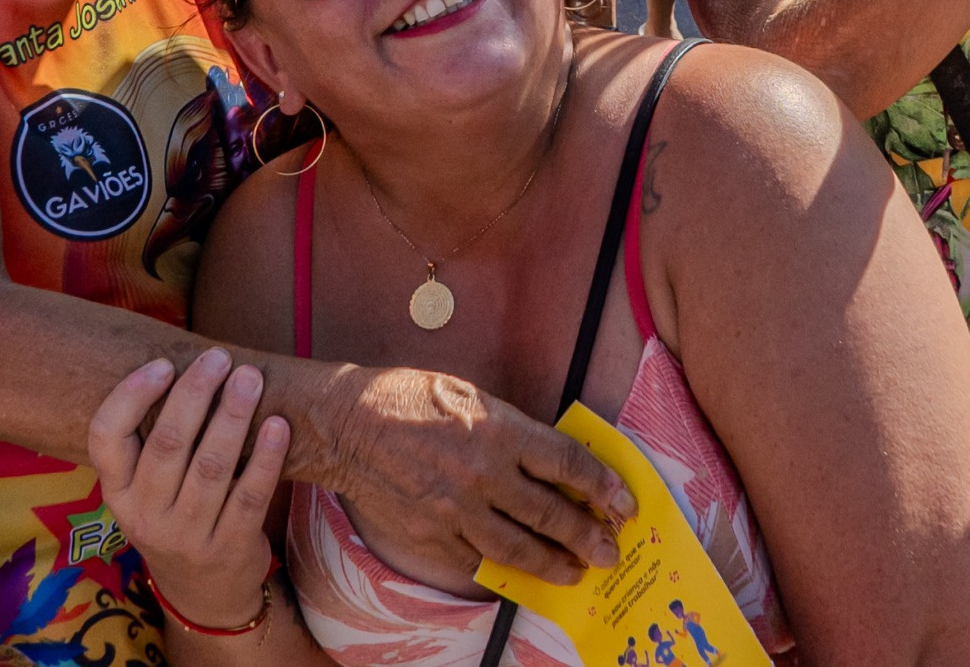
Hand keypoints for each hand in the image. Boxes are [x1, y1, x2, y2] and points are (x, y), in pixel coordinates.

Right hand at [91, 353, 288, 631]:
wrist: (204, 593)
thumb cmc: (176, 515)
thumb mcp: (146, 489)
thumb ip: (156, 439)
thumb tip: (192, 363)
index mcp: (117, 492)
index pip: (105, 438)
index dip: (131, 396)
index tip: (164, 363)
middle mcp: (145, 516)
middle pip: (167, 445)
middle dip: (195, 394)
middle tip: (220, 358)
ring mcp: (186, 537)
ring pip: (211, 467)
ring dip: (233, 416)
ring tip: (250, 379)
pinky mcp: (229, 548)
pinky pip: (250, 496)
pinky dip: (266, 458)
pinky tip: (278, 425)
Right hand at [317, 365, 633, 590]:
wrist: (347, 427)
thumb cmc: (409, 399)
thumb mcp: (472, 396)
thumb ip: (513, 430)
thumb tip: (551, 461)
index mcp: (498, 430)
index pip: (566, 463)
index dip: (601, 486)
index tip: (622, 503)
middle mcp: (483, 475)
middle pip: (550, 514)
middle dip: (587, 535)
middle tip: (609, 551)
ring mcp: (456, 511)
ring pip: (518, 549)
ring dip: (553, 563)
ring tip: (575, 572)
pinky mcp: (432, 537)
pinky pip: (477, 561)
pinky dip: (504, 569)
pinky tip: (521, 574)